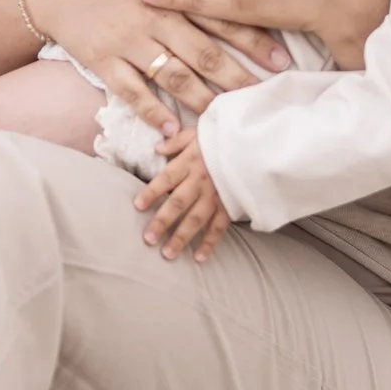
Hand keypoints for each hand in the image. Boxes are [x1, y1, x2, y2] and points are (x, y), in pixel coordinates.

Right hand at [24, 0, 285, 138]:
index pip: (223, 17)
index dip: (255, 40)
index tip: (282, 61)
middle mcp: (156, 16)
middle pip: (207, 53)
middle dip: (239, 79)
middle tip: (266, 99)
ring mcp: (129, 40)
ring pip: (175, 76)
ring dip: (203, 101)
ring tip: (227, 123)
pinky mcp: (103, 59)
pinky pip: (131, 90)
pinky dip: (151, 110)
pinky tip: (170, 129)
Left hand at [134, 130, 231, 261]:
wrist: (253, 144)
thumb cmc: (222, 138)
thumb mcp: (197, 132)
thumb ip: (176, 141)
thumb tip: (157, 148)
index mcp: (190, 162)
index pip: (167, 178)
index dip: (152, 192)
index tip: (137, 206)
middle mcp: (201, 181)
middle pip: (178, 203)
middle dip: (162, 222)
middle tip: (148, 239)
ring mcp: (216, 195)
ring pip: (196, 219)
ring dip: (182, 237)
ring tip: (167, 254)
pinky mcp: (230, 205)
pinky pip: (219, 226)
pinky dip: (210, 243)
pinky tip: (198, 257)